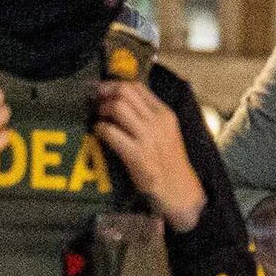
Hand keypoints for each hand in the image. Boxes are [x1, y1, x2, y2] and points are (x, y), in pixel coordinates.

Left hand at [95, 81, 206, 232]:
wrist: (180, 191)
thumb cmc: (170, 163)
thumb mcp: (167, 132)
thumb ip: (149, 116)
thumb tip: (122, 101)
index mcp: (165, 114)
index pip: (138, 86)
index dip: (114, 84)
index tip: (102, 89)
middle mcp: (158, 121)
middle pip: (125, 92)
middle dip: (105, 93)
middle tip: (95, 101)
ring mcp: (148, 137)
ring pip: (118, 107)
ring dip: (102, 110)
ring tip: (99, 118)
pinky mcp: (136, 155)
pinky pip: (111, 132)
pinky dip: (100, 129)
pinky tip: (99, 134)